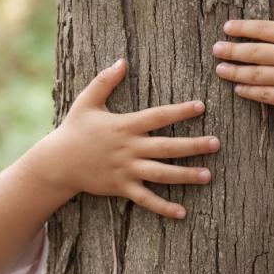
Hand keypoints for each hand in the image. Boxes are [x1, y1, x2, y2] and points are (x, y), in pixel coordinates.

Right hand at [38, 59, 219, 218]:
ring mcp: (126, 170)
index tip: (201, 107)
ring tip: (208, 175)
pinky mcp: (121, 187)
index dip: (180, 111)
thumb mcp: (87, 102)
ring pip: (161, 173)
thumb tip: (121, 61)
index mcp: (125, 125)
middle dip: (193, 145)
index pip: (158, 116)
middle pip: (167, 146)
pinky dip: (163, 207)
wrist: (57, 162)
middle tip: (216, 143)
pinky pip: (146, 199)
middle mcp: (129, 148)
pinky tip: (182, 212)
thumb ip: (104, 81)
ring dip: (186, 175)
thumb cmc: (73, 130)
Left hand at [212, 0, 273, 122]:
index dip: (244, 28)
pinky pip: (266, 94)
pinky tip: (238, 89)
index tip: (227, 28)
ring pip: (257, 74)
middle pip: (256, 52)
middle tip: (215, 49)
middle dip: (232, 50)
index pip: (266, 29)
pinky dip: (249, 91)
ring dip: (235, 72)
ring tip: (219, 69)